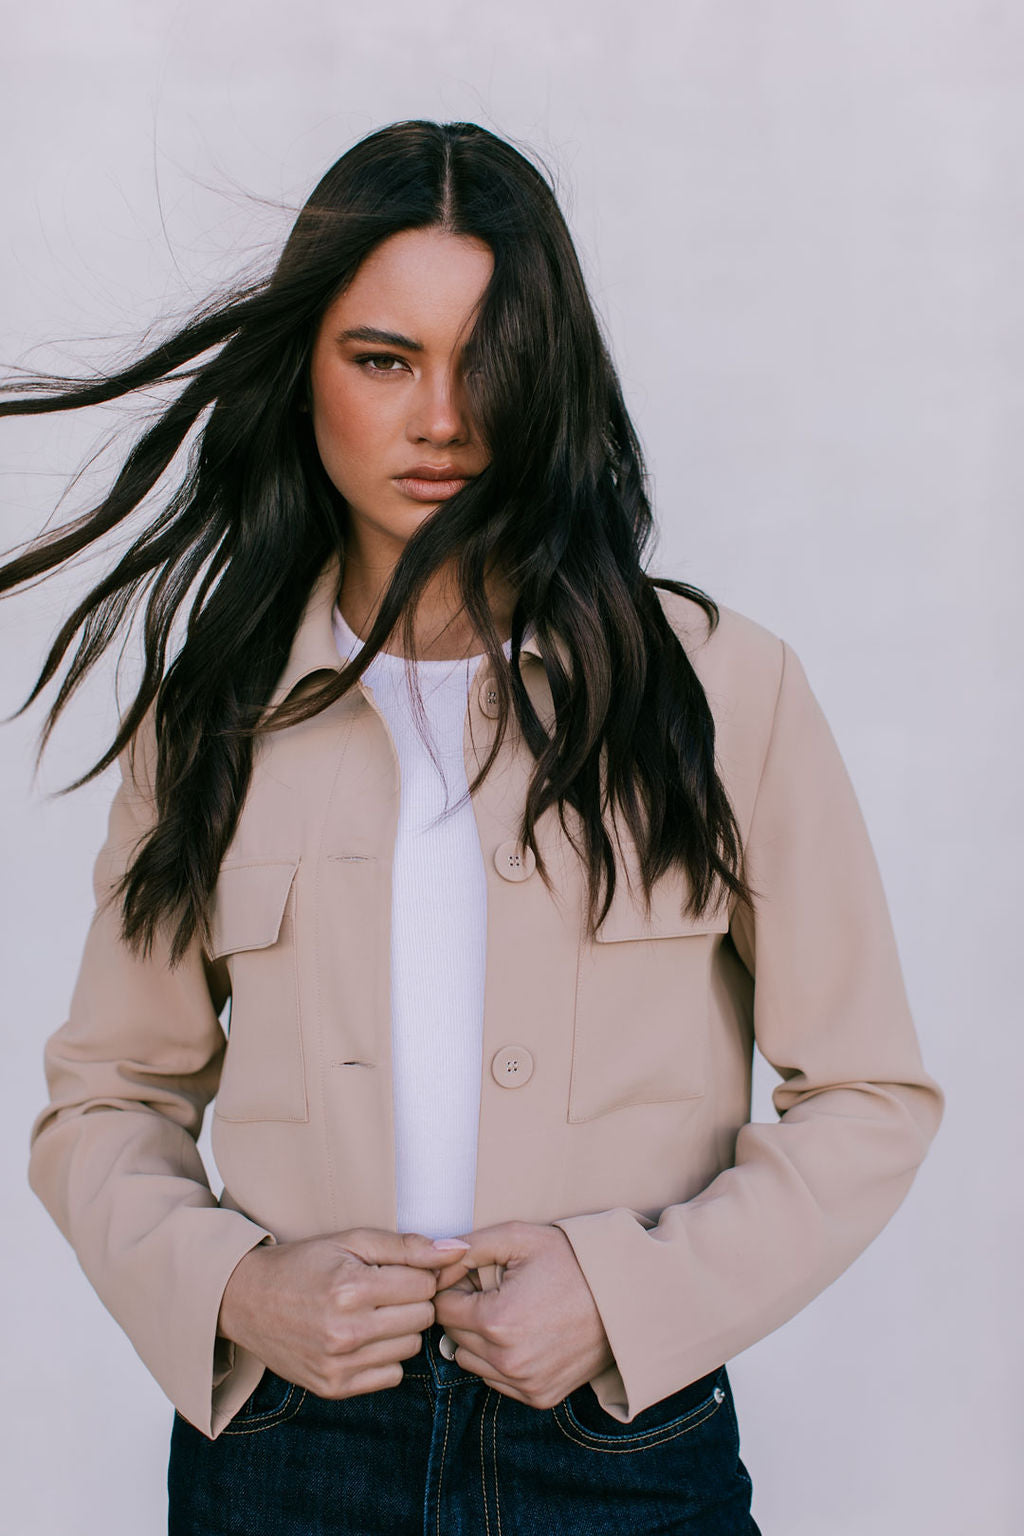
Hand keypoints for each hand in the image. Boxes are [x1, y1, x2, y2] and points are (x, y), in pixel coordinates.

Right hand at [217, 1228, 470, 1398]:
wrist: (247, 1300)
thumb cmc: (305, 1263)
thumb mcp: (352, 1241)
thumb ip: (408, 1247)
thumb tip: (458, 1251)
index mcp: (351, 1288)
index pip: (424, 1285)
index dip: (418, 1273)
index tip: (399, 1270)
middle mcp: (345, 1331)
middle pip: (422, 1318)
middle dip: (411, 1300)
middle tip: (384, 1290)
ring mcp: (338, 1365)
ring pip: (410, 1348)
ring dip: (400, 1329)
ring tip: (371, 1313)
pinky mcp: (333, 1388)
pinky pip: (391, 1376)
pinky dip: (384, 1356)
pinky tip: (361, 1338)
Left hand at [432, 1221, 614, 1408]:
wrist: (625, 1297)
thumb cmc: (572, 1261)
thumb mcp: (520, 1237)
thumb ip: (470, 1245)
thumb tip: (434, 1254)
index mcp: (496, 1320)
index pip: (442, 1308)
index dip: (453, 1286)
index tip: (474, 1276)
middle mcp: (507, 1361)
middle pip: (454, 1336)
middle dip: (465, 1312)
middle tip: (495, 1290)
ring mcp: (524, 1384)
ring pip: (471, 1362)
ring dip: (479, 1340)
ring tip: (512, 1312)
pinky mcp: (540, 1397)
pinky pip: (497, 1381)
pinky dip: (501, 1360)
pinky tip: (525, 1335)